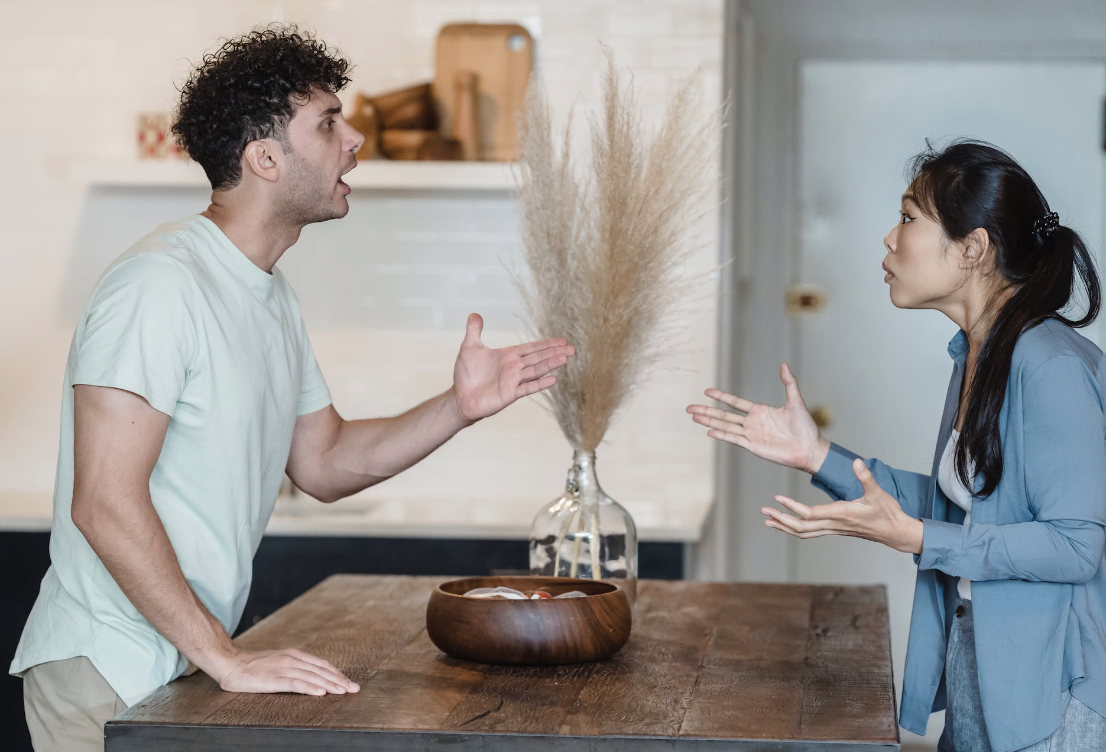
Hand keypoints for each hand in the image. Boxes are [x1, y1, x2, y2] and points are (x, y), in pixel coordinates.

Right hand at [216, 647, 359, 695]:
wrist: (230, 663)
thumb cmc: (253, 666)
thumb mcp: (278, 662)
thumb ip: (294, 668)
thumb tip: (311, 678)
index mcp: (294, 655)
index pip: (321, 664)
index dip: (336, 673)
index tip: (348, 682)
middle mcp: (292, 659)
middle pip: (321, 670)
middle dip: (339, 680)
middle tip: (353, 689)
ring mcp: (283, 668)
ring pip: (312, 677)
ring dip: (329, 685)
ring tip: (343, 692)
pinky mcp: (274, 679)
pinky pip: (295, 683)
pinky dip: (310, 688)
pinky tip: (320, 693)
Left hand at [450, 313, 574, 421]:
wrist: (461, 397)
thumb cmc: (466, 374)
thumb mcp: (469, 347)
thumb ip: (474, 330)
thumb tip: (474, 313)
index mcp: (508, 355)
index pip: (532, 348)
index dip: (547, 344)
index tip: (562, 340)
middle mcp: (514, 367)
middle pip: (538, 358)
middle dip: (555, 352)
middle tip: (572, 348)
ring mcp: (514, 381)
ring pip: (536, 370)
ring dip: (550, 364)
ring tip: (565, 358)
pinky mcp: (510, 394)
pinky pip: (528, 387)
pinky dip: (540, 384)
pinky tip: (553, 379)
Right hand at [686, 363, 829, 473]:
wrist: (809, 448)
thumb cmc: (805, 427)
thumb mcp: (796, 401)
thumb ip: (789, 383)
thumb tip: (784, 364)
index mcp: (760, 411)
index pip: (735, 402)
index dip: (721, 396)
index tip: (707, 391)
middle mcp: (752, 423)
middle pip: (724, 415)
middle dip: (706, 410)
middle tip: (689, 408)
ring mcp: (751, 435)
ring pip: (725, 426)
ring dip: (708, 422)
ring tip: (694, 417)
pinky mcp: (753, 446)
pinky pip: (734, 439)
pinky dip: (721, 435)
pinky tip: (708, 431)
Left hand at [760, 458, 923, 553]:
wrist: (895, 532)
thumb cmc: (887, 512)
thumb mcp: (878, 492)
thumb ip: (865, 477)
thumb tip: (857, 462)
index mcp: (841, 514)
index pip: (810, 513)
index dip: (793, 507)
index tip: (777, 499)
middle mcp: (834, 524)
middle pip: (801, 527)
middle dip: (781, 519)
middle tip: (763, 512)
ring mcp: (833, 529)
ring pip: (804, 533)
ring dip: (784, 527)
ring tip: (768, 521)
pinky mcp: (834, 530)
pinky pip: (810, 533)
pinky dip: (796, 529)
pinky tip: (786, 525)